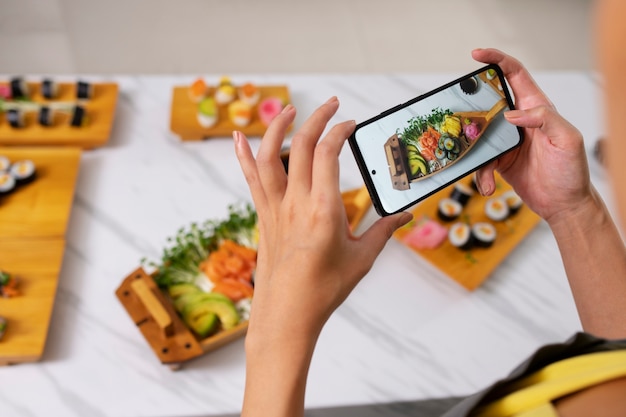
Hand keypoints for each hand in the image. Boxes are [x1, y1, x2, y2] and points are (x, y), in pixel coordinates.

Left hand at [233, 97, 411, 339]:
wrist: (287, 314)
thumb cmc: (324, 289)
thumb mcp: (362, 259)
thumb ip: (384, 231)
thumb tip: (406, 216)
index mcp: (324, 209)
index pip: (328, 153)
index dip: (340, 130)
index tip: (351, 124)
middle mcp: (296, 203)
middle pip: (302, 145)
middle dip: (318, 117)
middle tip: (332, 104)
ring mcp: (275, 208)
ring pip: (269, 156)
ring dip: (278, 127)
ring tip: (291, 110)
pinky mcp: (263, 216)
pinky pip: (251, 179)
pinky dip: (244, 156)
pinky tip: (238, 138)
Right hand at [472, 48, 593, 225]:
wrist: (564, 205)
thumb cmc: (571, 171)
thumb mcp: (566, 139)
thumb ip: (544, 119)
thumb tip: (513, 114)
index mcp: (537, 108)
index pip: (515, 74)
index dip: (496, 60)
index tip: (477, 55)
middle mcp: (519, 121)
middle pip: (488, 102)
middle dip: (471, 106)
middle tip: (460, 112)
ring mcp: (506, 141)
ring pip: (478, 135)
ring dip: (475, 151)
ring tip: (485, 169)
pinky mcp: (499, 160)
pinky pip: (480, 162)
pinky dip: (482, 176)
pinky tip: (489, 186)